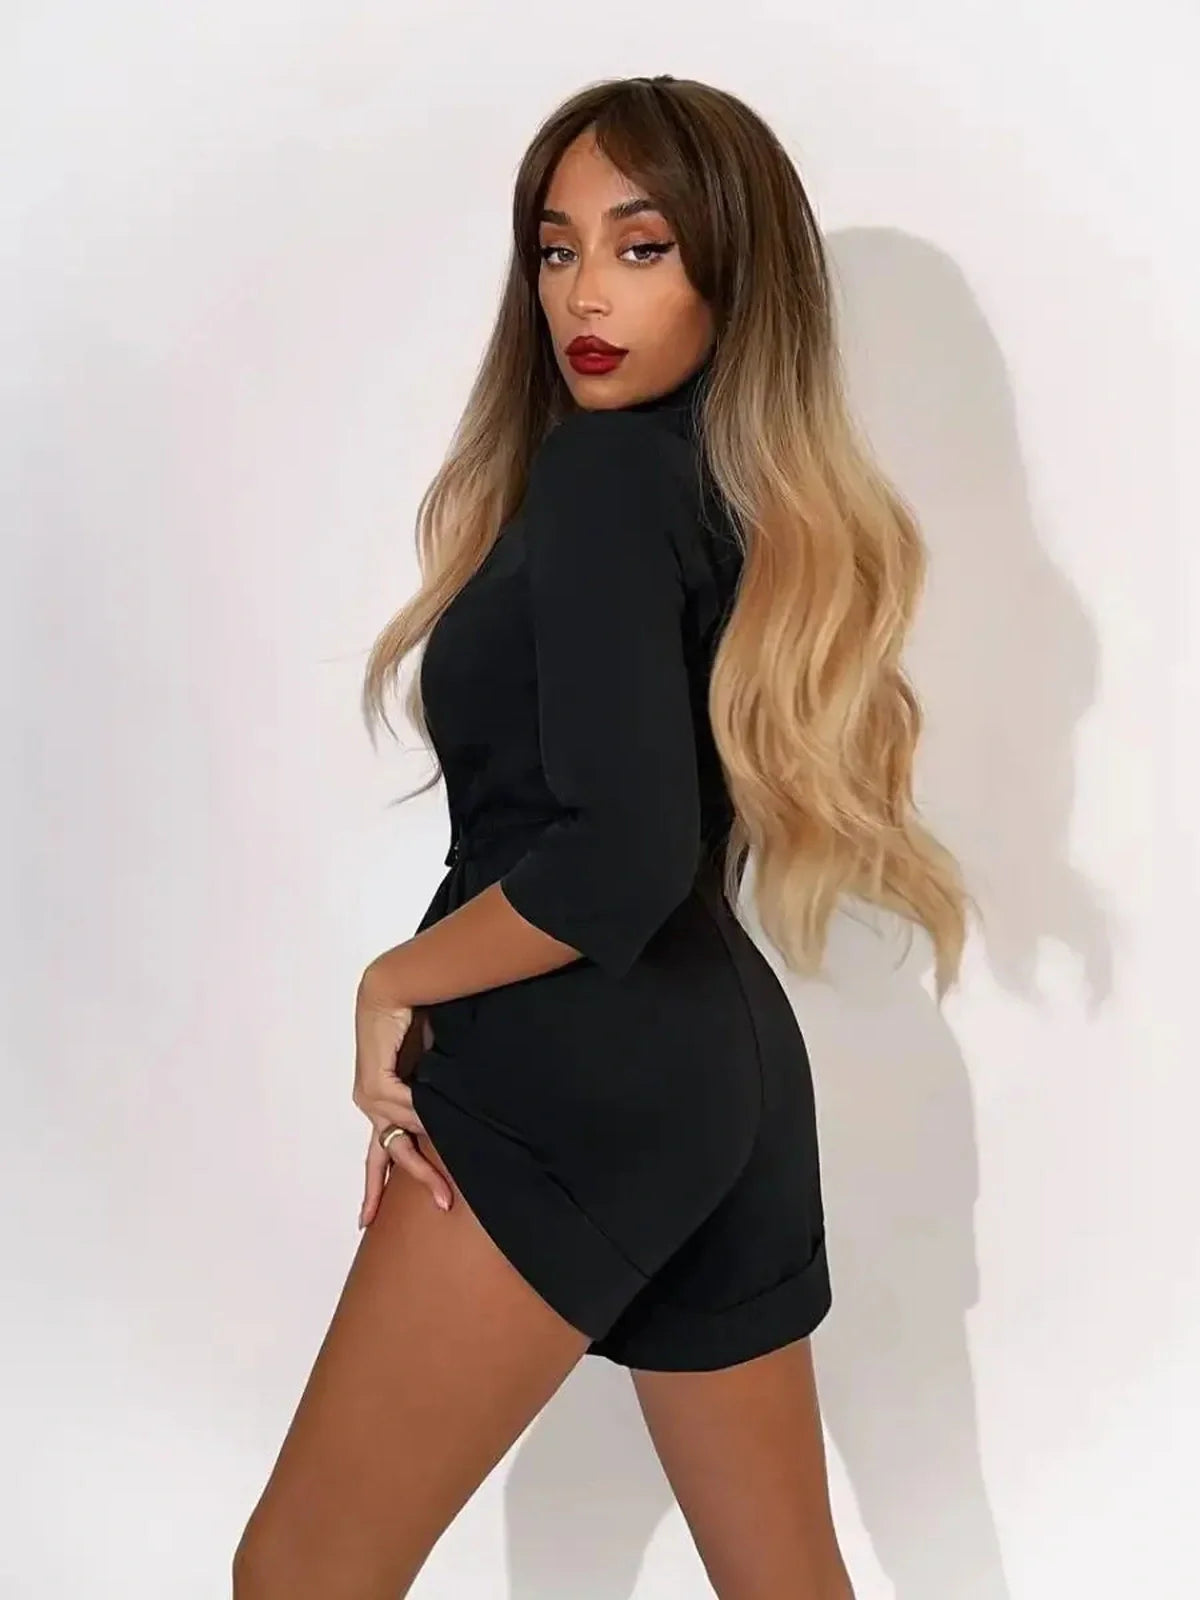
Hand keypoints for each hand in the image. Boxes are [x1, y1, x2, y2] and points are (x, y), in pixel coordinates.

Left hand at [353, 977, 451, 1226]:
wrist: (395, 990)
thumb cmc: (415, 1022)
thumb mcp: (431, 1069)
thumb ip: (438, 1096)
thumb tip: (457, 1122)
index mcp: (383, 1102)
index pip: (378, 1153)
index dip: (374, 1187)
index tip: (367, 1220)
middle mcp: (372, 1103)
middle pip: (389, 1155)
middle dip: (419, 1179)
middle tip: (445, 1202)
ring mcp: (370, 1095)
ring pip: (402, 1134)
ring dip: (429, 1144)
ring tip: (454, 1145)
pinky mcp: (374, 1083)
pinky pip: (404, 1107)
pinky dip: (421, 1111)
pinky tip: (435, 1111)